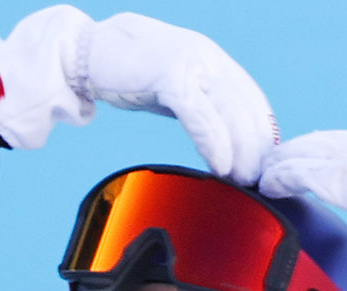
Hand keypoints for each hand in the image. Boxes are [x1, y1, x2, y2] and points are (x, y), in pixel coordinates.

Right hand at [0, 6, 276, 183]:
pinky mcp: (170, 75)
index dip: (261, 134)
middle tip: (259, 181)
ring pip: (228, 112)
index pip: (250, 99)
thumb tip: (220, 140)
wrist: (82, 53)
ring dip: (240, 150)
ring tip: (244, 179)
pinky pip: (201, 115)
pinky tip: (221, 166)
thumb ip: (197, 105)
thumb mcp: (171, 89)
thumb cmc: (124, 72)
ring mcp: (190, 62)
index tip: (264, 166)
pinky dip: (214, 142)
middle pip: (245, 107)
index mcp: (211, 59)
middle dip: (255, 148)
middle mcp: (206, 56)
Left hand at [260, 130, 346, 290]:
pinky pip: (307, 173)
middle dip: (304, 151)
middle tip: (278, 161)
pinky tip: (268, 184)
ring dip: (287, 162)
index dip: (331, 153)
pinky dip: (284, 177)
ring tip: (264, 173)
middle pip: (333, 143)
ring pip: (314, 154)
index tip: (311, 158)